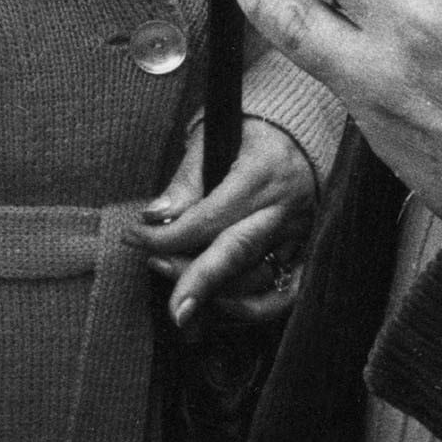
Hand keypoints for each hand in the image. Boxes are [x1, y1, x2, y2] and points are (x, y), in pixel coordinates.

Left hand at [129, 112, 314, 327]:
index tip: (135, 238)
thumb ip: (186, 180)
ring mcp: (300, 233)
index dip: (169, 235)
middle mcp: (284, 207)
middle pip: (237, 252)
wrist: (299, 136)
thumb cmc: (249, 134)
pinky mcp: (307, 251)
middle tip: (170, 307)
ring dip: (215, 290)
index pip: (211, 216)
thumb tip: (154, 216)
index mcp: (261, 171)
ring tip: (174, 279)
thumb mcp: (213, 138)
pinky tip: (220, 304)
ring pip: (258, 277)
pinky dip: (254, 308)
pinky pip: (285, 293)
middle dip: (197, 282)